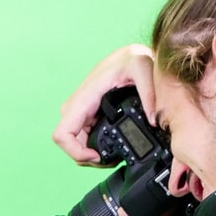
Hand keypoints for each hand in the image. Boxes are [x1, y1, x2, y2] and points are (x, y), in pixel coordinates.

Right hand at [54, 45, 157, 165]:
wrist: (131, 54)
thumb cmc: (133, 58)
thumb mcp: (143, 68)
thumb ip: (149, 93)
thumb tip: (153, 120)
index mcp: (85, 97)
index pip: (62, 133)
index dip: (75, 152)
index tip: (97, 156)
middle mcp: (79, 105)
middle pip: (69, 143)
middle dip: (87, 157)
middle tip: (111, 160)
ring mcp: (82, 110)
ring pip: (75, 142)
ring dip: (89, 154)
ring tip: (113, 157)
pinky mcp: (88, 113)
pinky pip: (82, 136)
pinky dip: (93, 147)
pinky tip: (111, 148)